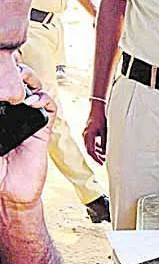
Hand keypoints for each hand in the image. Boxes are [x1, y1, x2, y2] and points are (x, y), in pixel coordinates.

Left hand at [0, 83, 54, 205]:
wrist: (10, 194)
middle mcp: (12, 116)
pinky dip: (44, 99)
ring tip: (22, 78)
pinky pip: (49, 109)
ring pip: (34, 91)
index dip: (1, 81)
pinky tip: (33, 100)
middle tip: (8, 69)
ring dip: (30, 80)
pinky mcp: (43, 129)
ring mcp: (28, 121)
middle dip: (14, 74)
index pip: (1, 95)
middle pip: (17, 86)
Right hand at [83, 103, 106, 164]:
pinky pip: (91, 143)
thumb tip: (106, 152)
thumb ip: (105, 141)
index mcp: (88, 135)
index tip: (101, 163)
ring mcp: (85, 134)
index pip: (91, 151)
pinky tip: (103, 149)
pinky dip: (97, 146)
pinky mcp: (88, 133)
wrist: (97, 107)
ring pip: (90, 147)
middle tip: (104, 162)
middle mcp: (85, 135)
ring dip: (97, 152)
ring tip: (105, 156)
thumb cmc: (101, 117)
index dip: (96, 158)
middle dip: (97, 157)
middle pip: (90, 150)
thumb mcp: (105, 130)